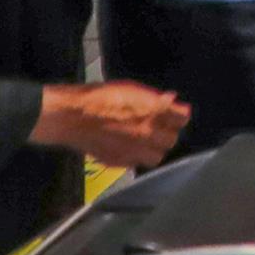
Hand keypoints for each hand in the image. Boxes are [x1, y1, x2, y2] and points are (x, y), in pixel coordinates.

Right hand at [34, 80, 191, 168]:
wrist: (73, 117)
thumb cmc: (101, 97)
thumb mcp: (132, 90)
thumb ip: (154, 98)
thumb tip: (171, 99)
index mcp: (153, 113)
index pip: (182, 118)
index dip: (180, 115)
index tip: (176, 113)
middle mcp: (147, 134)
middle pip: (171, 140)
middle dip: (168, 132)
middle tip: (161, 127)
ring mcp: (133, 151)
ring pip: (157, 157)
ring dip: (155, 149)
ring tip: (148, 141)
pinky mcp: (119, 162)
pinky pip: (137, 164)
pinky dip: (137, 157)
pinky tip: (131, 148)